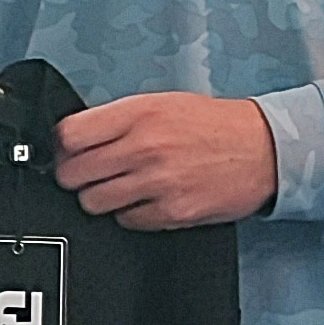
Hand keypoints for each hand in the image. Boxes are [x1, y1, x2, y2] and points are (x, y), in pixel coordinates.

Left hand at [52, 92, 276, 230]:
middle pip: (72, 174)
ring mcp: (157, 183)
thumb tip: (74, 137)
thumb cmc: (210, 124)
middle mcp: (143, 148)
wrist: (262, 148)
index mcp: (137, 114)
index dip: (61, 146)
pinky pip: (126, 221)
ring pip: (93, 202)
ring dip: (99, 197)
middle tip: (88, 172)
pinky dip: (129, 214)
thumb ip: (116, 119)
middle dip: (74, 175)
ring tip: (118, 186)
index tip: (66, 150)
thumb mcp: (159, 103)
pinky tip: (144, 199)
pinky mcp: (172, 213)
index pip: (69, 135)